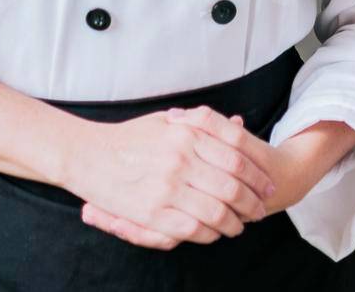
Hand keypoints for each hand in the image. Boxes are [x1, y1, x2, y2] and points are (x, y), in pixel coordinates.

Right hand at [62, 107, 277, 249]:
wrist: (86, 154)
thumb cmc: (128, 137)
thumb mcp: (167, 120)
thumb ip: (203, 123)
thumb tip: (238, 124)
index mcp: (187, 132)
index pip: (238, 154)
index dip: (258, 172)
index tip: (268, 183)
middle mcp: (181, 158)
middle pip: (233, 184)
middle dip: (253, 200)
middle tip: (260, 208)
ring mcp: (166, 186)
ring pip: (217, 210)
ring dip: (236, 221)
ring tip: (241, 225)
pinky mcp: (152, 212)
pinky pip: (193, 228)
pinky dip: (211, 234)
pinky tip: (216, 233)